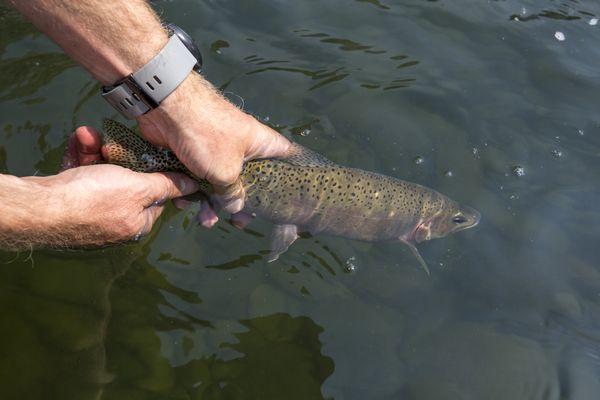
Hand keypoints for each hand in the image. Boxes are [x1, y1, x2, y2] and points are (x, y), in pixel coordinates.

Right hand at [22, 126, 200, 246]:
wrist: (40, 208)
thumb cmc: (94, 199)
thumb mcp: (139, 189)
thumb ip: (167, 185)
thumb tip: (193, 186)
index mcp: (137, 223)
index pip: (156, 194)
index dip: (153, 169)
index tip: (147, 150)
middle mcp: (116, 221)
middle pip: (126, 181)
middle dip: (119, 154)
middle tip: (111, 139)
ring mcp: (91, 213)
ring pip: (101, 174)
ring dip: (96, 151)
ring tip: (87, 135)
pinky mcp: (70, 203)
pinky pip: (81, 176)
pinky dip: (81, 157)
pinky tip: (78, 139)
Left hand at [137, 74, 290, 214]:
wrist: (166, 108)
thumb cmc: (206, 133)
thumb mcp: (225, 171)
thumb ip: (232, 193)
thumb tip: (235, 207)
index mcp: (261, 144)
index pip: (287, 157)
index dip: (289, 177)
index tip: (287, 198)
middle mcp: (243, 147)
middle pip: (251, 180)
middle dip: (242, 204)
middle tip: (239, 223)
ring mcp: (218, 151)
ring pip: (222, 184)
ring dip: (212, 204)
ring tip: (204, 221)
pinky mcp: (196, 155)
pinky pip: (200, 180)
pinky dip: (193, 193)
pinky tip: (184, 204)